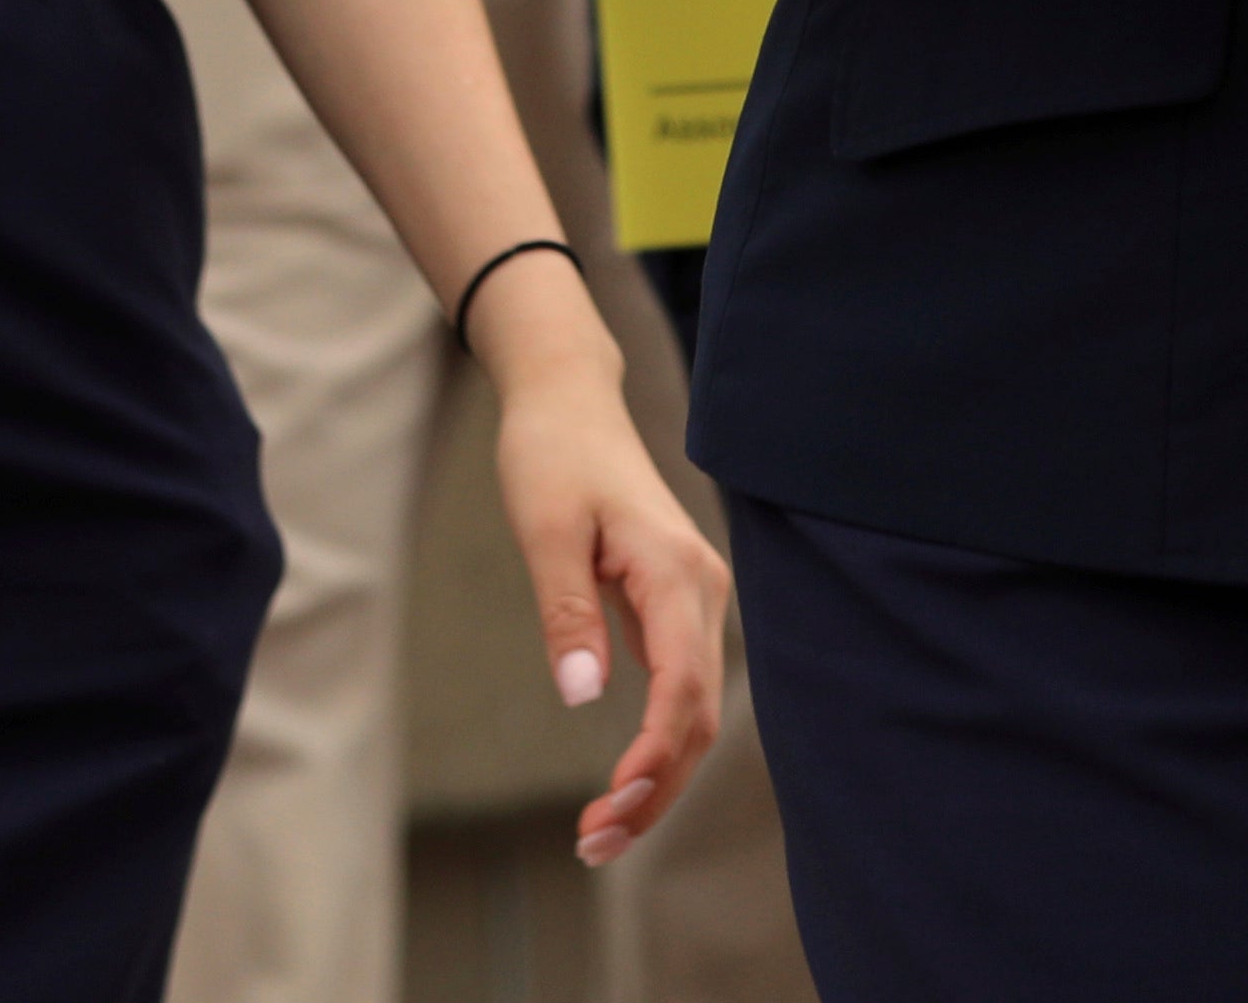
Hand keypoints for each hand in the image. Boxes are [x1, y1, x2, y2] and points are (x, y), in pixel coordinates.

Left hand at [471, 267, 729, 867]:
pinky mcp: (676, 606)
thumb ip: (568, 613)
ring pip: (694, 709)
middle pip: (697, 713)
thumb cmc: (553, 457)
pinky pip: (680, 689)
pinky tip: (624, 783)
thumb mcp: (546, 531)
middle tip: (592, 845)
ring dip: (657, 776)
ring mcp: (695, 598)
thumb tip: (583, 698)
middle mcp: (702, 590)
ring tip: (601, 833)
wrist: (569, 402)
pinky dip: (657, 743)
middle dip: (655, 788)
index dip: (655, 755)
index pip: (682, 686)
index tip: (613, 804)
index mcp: (675, 572)